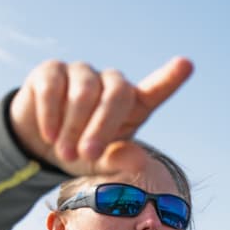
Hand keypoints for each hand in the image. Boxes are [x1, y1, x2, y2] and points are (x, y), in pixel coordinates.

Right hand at [8, 57, 193, 175]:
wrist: (42, 147)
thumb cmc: (83, 154)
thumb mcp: (103, 165)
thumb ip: (120, 161)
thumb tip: (139, 160)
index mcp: (133, 104)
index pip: (155, 89)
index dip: (170, 77)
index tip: (186, 64)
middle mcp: (110, 83)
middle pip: (116, 95)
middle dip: (102, 128)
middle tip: (88, 155)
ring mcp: (82, 73)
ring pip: (84, 92)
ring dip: (74, 127)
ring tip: (65, 153)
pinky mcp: (51, 71)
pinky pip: (53, 88)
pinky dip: (51, 114)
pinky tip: (49, 135)